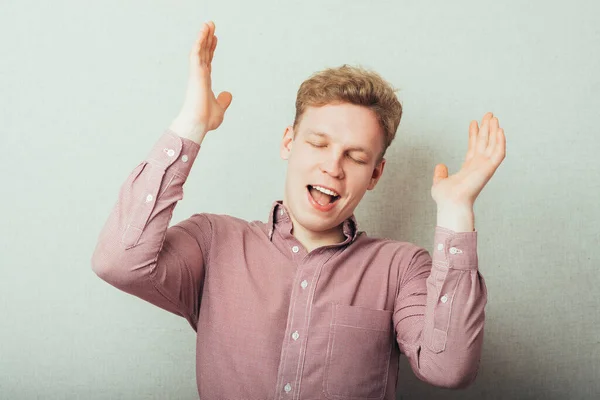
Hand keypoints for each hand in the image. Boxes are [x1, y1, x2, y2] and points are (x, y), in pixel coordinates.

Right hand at [171, 21, 232, 140]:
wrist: (198, 123)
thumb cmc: (205, 119)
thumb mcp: (219, 109)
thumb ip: (223, 101)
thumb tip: (228, 94)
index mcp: (204, 82)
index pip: (208, 62)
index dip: (211, 50)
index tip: (214, 39)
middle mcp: (199, 75)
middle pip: (204, 53)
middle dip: (207, 39)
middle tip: (211, 25)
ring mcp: (197, 73)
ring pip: (199, 50)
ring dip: (203, 36)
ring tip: (208, 23)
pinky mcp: (195, 72)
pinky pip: (197, 53)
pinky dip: (200, 41)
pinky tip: (204, 31)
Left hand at [431, 112, 505, 207]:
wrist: (450, 204)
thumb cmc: (445, 198)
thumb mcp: (439, 182)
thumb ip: (440, 174)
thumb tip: (440, 165)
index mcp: (468, 168)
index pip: (474, 147)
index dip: (474, 134)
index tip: (474, 122)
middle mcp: (478, 166)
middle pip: (485, 143)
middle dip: (487, 128)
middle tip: (488, 114)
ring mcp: (485, 167)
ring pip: (493, 145)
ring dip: (494, 131)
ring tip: (493, 117)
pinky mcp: (489, 169)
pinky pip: (498, 153)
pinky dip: (500, 142)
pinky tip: (500, 130)